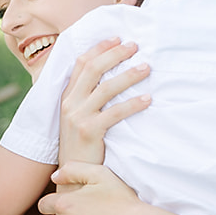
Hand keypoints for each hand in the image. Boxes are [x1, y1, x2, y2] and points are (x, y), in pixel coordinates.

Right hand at [58, 38, 149, 165]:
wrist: (72, 176)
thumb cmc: (82, 146)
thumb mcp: (78, 118)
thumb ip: (88, 99)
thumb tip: (110, 80)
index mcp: (67, 97)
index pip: (81, 64)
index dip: (99, 49)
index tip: (117, 38)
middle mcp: (69, 103)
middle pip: (92, 69)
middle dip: (115, 54)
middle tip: (135, 46)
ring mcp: (77, 117)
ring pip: (105, 88)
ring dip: (128, 76)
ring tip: (146, 68)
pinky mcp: (89, 131)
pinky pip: (114, 113)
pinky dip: (132, 104)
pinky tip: (148, 100)